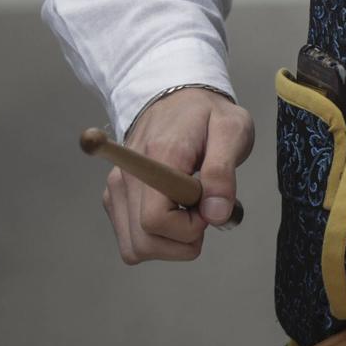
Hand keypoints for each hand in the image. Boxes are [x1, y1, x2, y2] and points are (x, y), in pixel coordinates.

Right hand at [103, 88, 254, 263]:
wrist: (176, 97)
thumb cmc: (206, 115)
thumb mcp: (231, 131)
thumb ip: (223, 172)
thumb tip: (216, 214)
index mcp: (158, 157)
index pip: (156, 219)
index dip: (189, 227)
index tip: (209, 204)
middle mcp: (128, 175)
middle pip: (145, 242)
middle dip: (183, 240)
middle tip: (203, 209)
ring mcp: (117, 188)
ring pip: (136, 248)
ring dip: (170, 244)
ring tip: (189, 210)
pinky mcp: (114, 198)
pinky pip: (132, 241)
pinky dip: (157, 239)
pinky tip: (174, 213)